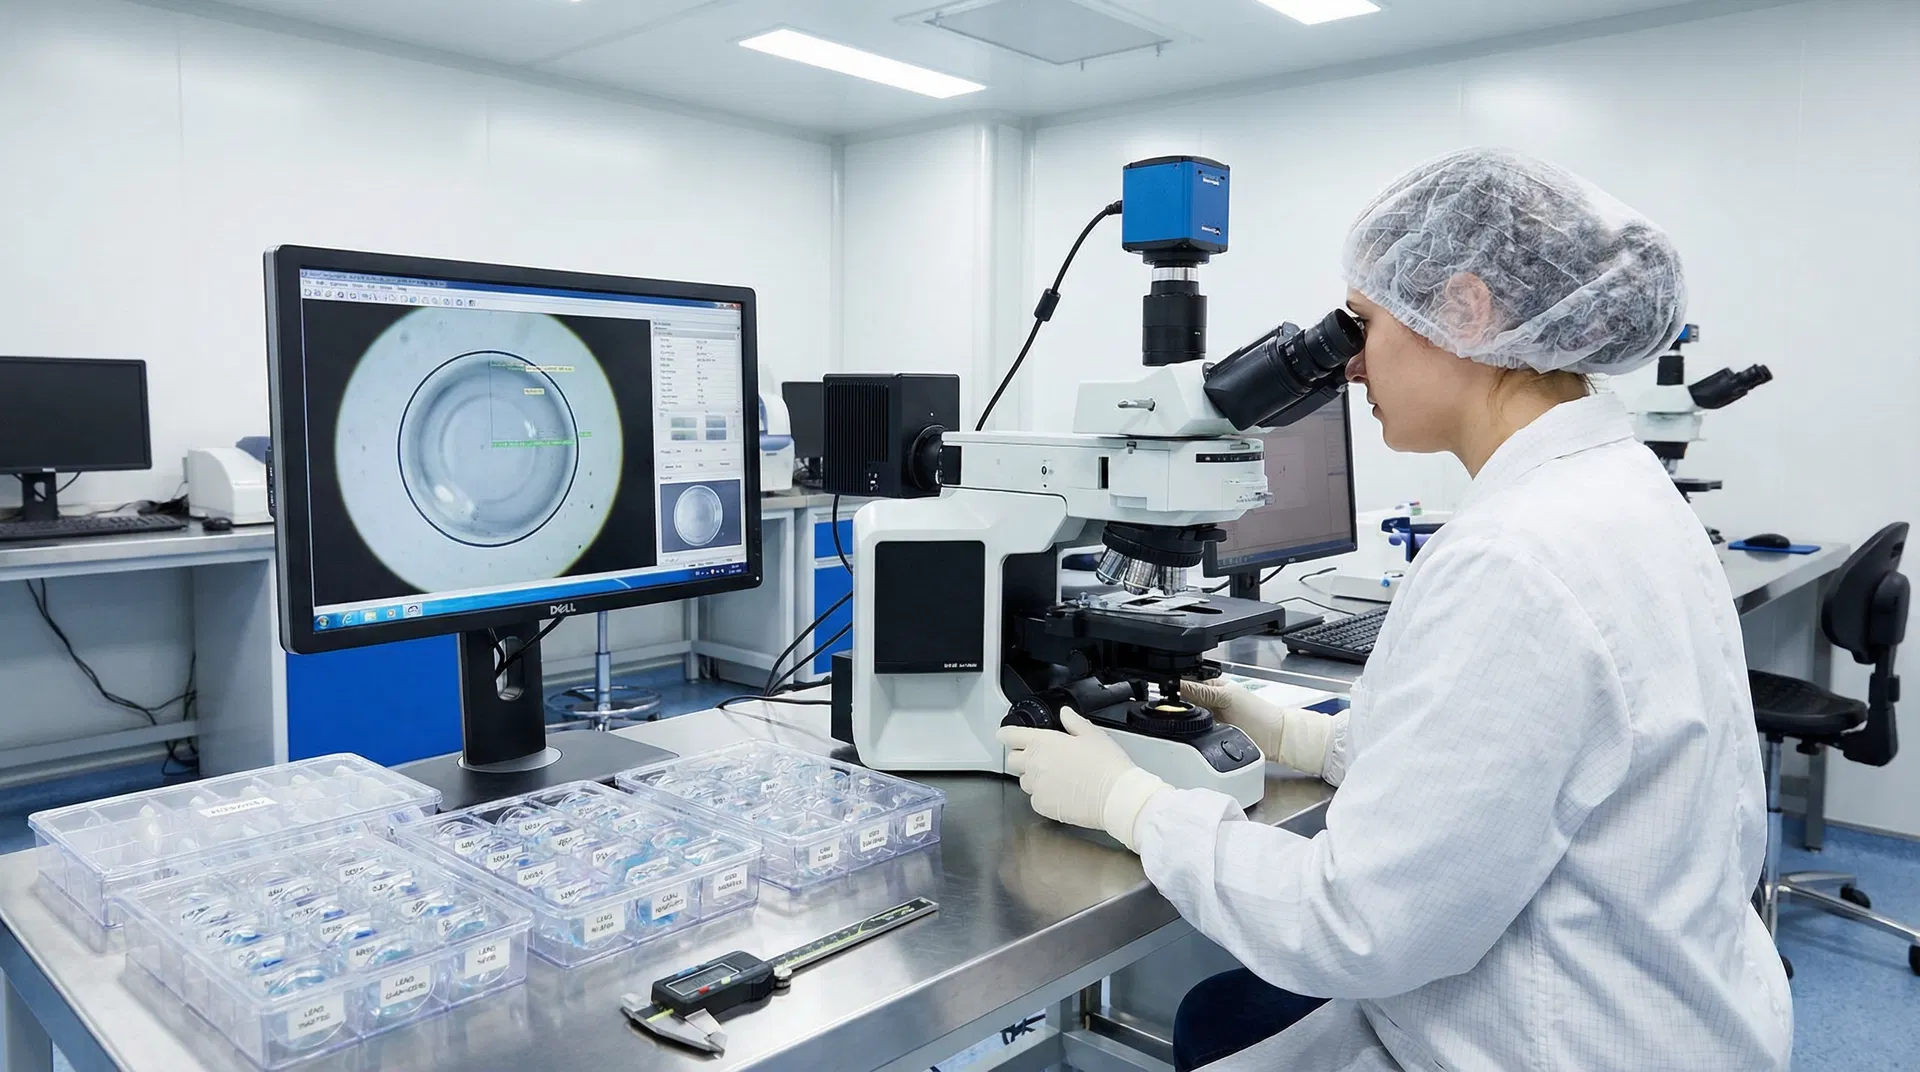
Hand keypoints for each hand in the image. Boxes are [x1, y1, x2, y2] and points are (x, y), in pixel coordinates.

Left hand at [997, 708, 1168, 850]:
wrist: (1115, 796)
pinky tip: (1062, 793)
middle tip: (1039, 758)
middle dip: (1021, 758)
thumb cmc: (1107, 766)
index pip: (1009, 736)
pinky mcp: (1042, 806)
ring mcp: (1036, 787)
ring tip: (1057, 778)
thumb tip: (1065, 714)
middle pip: (1012, 760)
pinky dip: (1044, 796)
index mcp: (1042, 742)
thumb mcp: (1093, 735)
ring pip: (1024, 781)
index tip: (1008, 736)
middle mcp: (1034, 764)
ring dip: (1033, 778)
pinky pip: (1035, 799)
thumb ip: (1074, 722)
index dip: (1007, 735)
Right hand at [1180, 679, 1335, 776]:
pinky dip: (1187, 733)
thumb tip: (1176, 684)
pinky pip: (1191, 733)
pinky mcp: (1207, 736)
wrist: (1273, 739)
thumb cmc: (1258, 713)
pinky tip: (1184, 732)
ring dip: (1180, 719)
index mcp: (1210, 685)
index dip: (1172, 686)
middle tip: (1166, 709)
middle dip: (1174, 704)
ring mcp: (1206, 719)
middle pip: (1181, 701)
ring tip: (1177, 721)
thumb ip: (1201, 691)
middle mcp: (1206, 701)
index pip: (1184, 682)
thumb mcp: (1226, 696)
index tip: (1162, 691)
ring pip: (1184, 717)